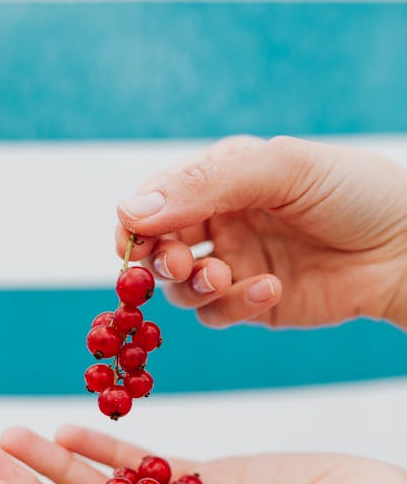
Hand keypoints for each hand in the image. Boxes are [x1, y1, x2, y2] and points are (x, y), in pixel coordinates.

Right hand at [116, 135, 406, 328]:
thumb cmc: (353, 193)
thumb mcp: (282, 170)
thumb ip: (206, 184)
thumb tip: (130, 210)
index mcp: (222, 178)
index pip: (156, 199)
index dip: (135, 221)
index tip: (129, 239)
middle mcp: (221, 222)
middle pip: (159, 248)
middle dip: (159, 259)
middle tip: (179, 264)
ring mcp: (236, 264)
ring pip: (182, 287)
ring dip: (193, 286)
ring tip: (224, 277)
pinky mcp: (253, 303)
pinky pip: (219, 313)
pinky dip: (234, 305)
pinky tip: (269, 288)